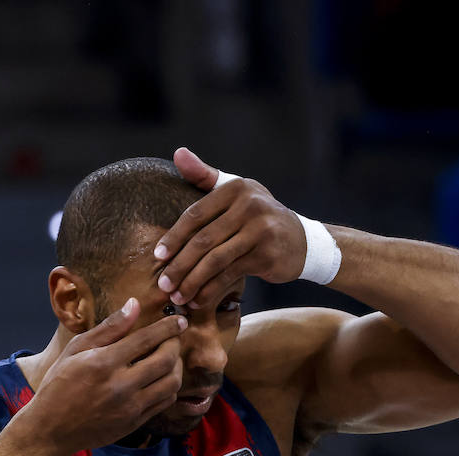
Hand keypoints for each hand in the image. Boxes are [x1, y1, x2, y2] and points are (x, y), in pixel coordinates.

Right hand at [25, 299, 186, 452]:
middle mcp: (120, 386)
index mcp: (103, 363)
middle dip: (175, 344)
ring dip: (176, 367)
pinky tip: (161, 378)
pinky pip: (164, 402)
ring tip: (169, 358)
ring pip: (171, 383)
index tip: (179, 320)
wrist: (50, 430)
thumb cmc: (58, 384)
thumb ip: (108, 328)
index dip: (168, 327)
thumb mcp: (76, 350)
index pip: (146, 339)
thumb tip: (134, 305)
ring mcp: (129, 407)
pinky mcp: (134, 423)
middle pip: (166, 360)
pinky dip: (169, 387)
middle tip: (173, 338)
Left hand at [153, 147, 307, 305]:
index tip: (157, 257)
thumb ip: (204, 175)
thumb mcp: (235, 192)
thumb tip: (178, 153)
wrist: (301, 241)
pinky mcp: (267, 255)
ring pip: (216, 260)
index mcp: (236, 188)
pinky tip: (197, 300)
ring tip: (177, 297)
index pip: (196, 214)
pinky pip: (230, 275)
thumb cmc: (258, 217)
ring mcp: (261, 231)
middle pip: (204, 240)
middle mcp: (250, 206)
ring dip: (192, 281)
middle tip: (163, 284)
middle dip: (180, 265)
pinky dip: (211, 290)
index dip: (174, 237)